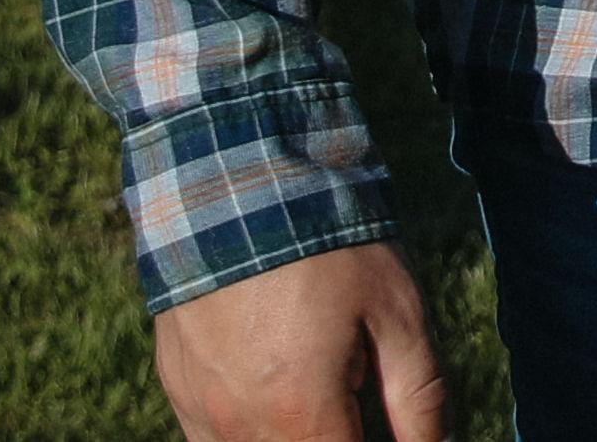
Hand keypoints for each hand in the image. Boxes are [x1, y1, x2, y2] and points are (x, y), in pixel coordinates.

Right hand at [153, 241, 449, 441]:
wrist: (235, 181)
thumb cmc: (328, 247)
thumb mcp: (397, 314)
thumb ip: (419, 400)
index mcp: (301, 414)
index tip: (385, 420)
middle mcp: (241, 427)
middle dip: (334, 435)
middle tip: (360, 397)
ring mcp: (201, 411)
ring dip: (294, 435)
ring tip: (321, 384)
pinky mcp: (178, 389)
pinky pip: (214, 440)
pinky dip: (251, 430)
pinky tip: (278, 389)